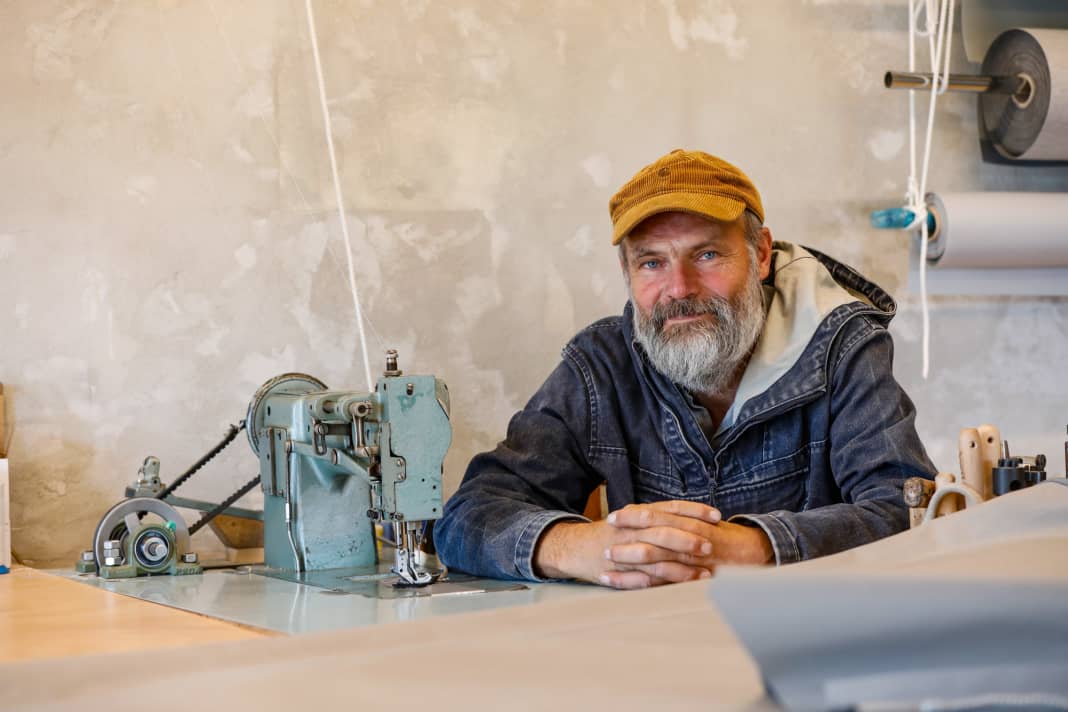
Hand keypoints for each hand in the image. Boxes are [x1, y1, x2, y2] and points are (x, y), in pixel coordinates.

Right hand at [533, 500, 772, 589]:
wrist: (573, 548)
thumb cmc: (608, 534)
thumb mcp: (631, 519)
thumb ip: (656, 518)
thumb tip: (689, 518)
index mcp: (638, 514)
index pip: (670, 508)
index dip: (694, 511)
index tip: (716, 515)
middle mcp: (632, 530)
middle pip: (664, 531)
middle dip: (689, 538)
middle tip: (712, 545)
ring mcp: (625, 551)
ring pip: (658, 558)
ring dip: (684, 566)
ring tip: (706, 572)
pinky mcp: (620, 572)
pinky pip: (645, 579)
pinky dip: (665, 584)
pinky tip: (683, 587)